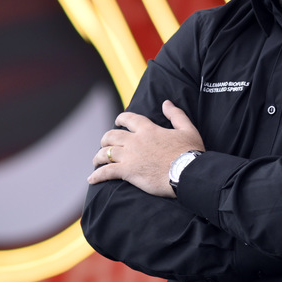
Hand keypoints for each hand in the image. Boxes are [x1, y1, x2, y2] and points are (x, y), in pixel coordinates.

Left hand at [87, 100, 204, 196]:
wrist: (188, 173)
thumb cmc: (190, 152)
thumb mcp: (187, 129)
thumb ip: (175, 114)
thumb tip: (166, 103)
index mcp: (148, 129)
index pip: (128, 119)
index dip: (120, 119)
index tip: (117, 122)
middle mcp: (135, 141)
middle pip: (111, 136)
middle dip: (105, 139)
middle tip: (105, 144)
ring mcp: (130, 156)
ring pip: (106, 152)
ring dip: (99, 156)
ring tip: (97, 161)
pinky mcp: (128, 171)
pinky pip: (106, 172)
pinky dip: (97, 175)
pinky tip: (91, 179)